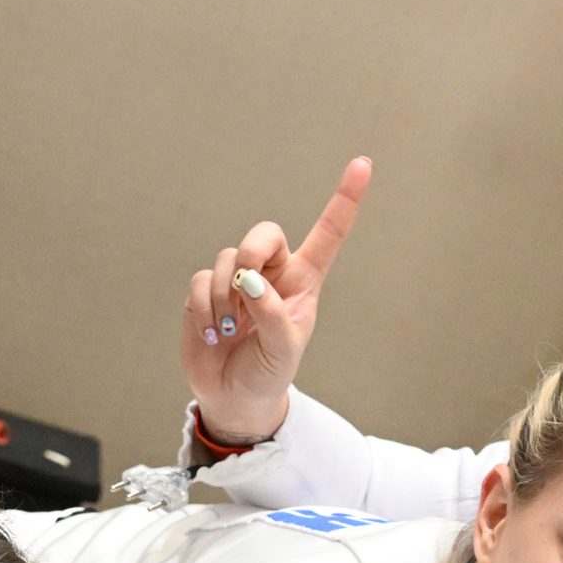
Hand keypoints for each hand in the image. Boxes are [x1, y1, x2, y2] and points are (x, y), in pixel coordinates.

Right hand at [181, 155, 371, 446]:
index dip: (344, 200)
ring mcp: (236, 280)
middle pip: (264, 233)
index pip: (327, 235)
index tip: (362, 164)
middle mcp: (271, 274)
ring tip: (230, 332)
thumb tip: (248, 279)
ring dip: (225, 298)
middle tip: (245, 287)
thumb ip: (271, 313)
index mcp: (303, 283)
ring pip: (227, 258)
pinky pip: (200, 280)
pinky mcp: (205, 292)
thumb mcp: (283, 349)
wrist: (234, 398)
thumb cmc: (268, 373)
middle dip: (251, 252)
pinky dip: (204, 308)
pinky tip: (212, 334)